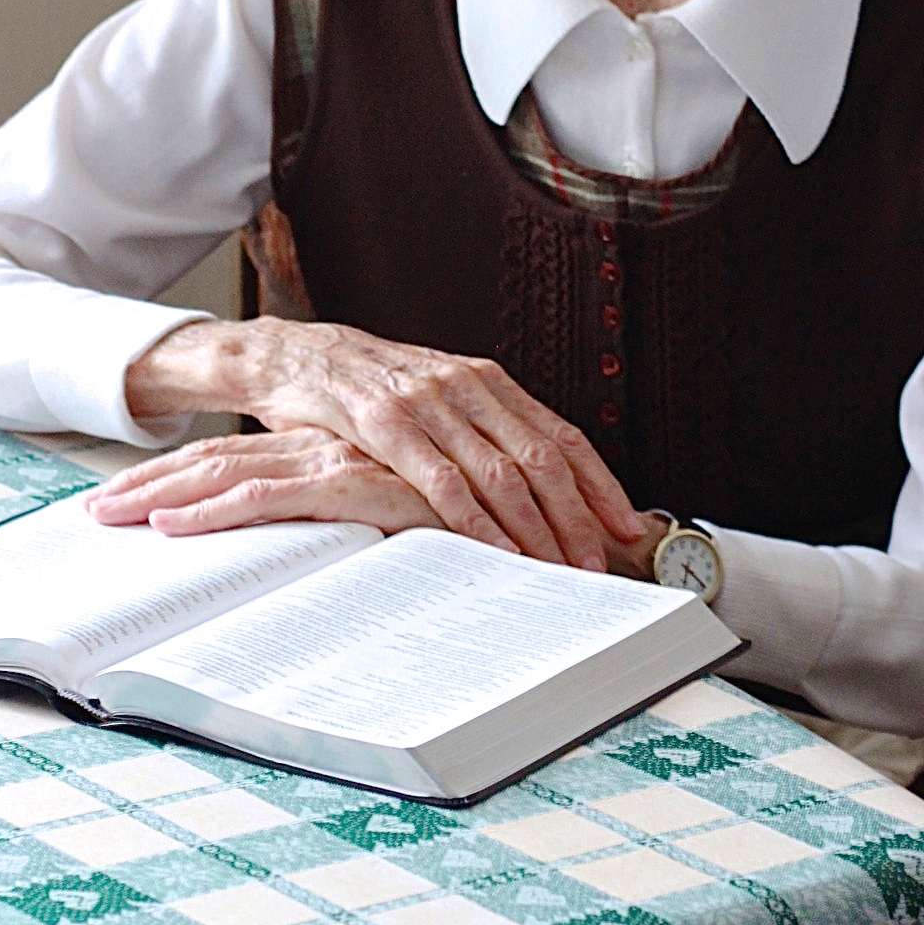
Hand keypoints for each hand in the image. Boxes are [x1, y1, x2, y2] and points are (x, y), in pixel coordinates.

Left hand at [87, 426, 446, 536]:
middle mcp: (325, 446)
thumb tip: (304, 555)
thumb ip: (347, 519)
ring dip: (162, 493)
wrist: (516, 506)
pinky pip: (269, 497)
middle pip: (218, 459)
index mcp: (329, 449)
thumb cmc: (458, 519)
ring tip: (108, 517)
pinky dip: (215, 512)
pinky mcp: (353, 481)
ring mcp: (336, 459)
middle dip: (150, 482)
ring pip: (230, 470)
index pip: (238, 457)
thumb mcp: (387, 518)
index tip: (125, 499)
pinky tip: (171, 528)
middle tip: (92, 512)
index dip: (178, 476)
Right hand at [123, 317, 647, 569]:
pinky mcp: (384, 422)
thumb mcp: (437, 399)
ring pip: (501, 471)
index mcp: (487, 381)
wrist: (295, 356)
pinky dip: (476, 518)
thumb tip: (538, 484)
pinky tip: (497, 548)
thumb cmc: (369, 389)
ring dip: (536, 527)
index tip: (628, 525)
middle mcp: (467, 386)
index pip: (562, 435)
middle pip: (543, 458)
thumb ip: (481, 432)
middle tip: (599, 563)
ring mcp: (428, 402)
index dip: (600, 483)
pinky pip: (442, 478)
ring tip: (558, 568)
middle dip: (577, 517)